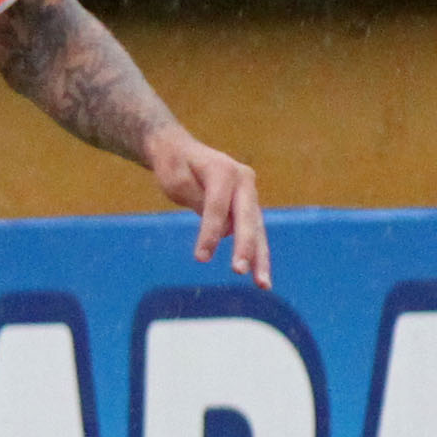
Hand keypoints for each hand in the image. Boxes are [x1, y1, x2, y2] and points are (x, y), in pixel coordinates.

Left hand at [146, 123, 270, 287]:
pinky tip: (259, 277)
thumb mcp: (176, 181)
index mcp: (223, 169)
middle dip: (244, 247)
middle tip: (238, 271)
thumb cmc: (174, 166)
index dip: (210, 232)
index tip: (201, 258)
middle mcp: (243, 179)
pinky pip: (253, 232)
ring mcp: (249, 193)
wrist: (180, 151)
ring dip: (259, 258)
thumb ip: (197, 201)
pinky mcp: (247, 207)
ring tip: (263, 284)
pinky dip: (255, 254)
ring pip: (257, 229)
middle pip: (247, 218)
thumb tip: (222, 230)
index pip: (217, 206)